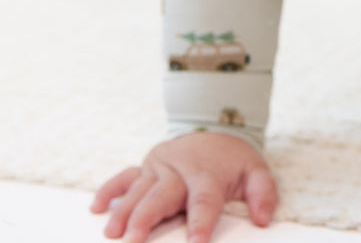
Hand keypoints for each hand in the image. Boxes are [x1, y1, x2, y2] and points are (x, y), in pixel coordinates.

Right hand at [90, 132, 277, 242]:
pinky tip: (95, 208)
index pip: (204, 201)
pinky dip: (109, 190)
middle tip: (134, 241)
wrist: (214, 128)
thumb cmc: (232, 161)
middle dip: (147, 218)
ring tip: (113, 233)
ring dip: (124, 211)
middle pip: (161, 196)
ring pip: (138, 190)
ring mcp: (159, 167)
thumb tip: (264, 218)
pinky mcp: (145, 167)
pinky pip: (124, 177)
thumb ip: (263, 193)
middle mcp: (179, 170)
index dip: (200, 223)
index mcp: (206, 174)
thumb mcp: (255, 171)